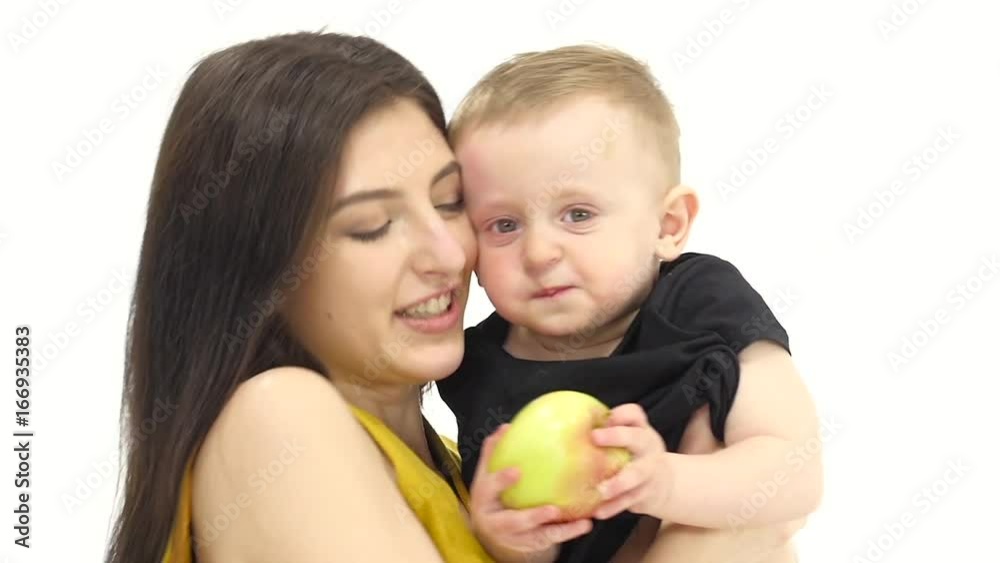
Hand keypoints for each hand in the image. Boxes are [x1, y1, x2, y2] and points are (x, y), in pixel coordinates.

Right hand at [469, 424, 592, 561]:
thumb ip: (494, 452)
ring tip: (574, 519)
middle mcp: (496, 521)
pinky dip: (568, 532)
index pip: (490, 488)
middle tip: (552, 509)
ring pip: (536, 535)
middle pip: (512, 522)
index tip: (517, 471)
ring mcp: (513, 536)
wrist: (491, 530)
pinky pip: (550, 540)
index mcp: (484, 499)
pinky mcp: (529, 544)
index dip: (502, 481)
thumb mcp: (488, 475)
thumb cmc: (493, 495)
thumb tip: (506, 427)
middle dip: (532, 516)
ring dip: (556, 529)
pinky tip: (584, 524)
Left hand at [590, 403, 672, 520]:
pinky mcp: (646, 493)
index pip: (635, 414)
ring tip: (600, 490)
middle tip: (594, 437)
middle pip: (638, 438)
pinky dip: (614, 507)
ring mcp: (649, 471)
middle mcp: (648, 448)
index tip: (603, 417)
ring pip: (636, 475)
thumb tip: (565, 425)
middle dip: (617, 436)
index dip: (620, 414)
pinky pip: (629, 501)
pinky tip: (598, 511)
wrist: (664, 484)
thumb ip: (606, 432)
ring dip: (618, 483)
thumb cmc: (633, 456)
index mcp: (641, 430)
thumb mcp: (628, 440)